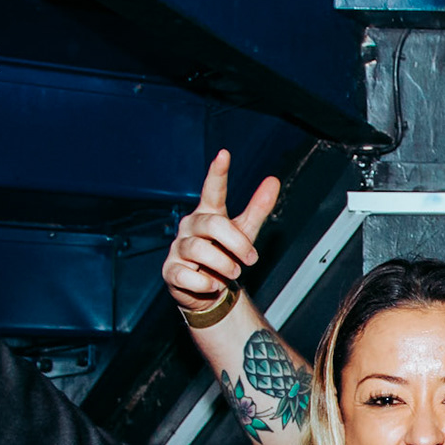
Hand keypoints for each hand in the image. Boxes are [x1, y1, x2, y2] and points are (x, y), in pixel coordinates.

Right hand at [163, 150, 279, 310]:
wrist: (210, 290)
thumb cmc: (225, 254)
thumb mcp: (244, 231)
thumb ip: (258, 208)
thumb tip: (273, 181)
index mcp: (208, 213)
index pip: (212, 190)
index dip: (218, 173)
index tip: (224, 155)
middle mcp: (191, 226)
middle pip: (213, 224)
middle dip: (236, 243)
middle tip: (250, 258)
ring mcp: (178, 248)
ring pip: (199, 250)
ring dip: (223, 265)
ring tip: (232, 273)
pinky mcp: (171, 271)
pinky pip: (187, 275)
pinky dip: (205, 283)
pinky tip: (212, 285)